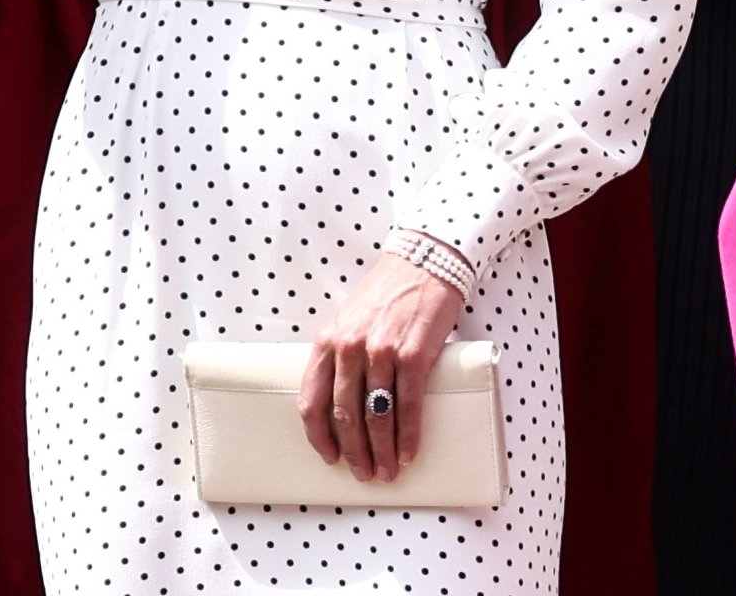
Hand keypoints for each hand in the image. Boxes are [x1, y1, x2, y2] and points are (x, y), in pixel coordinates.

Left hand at [297, 251, 462, 484]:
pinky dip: (408, 435)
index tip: (330, 457)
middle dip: (355, 452)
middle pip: (345, 415)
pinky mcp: (414, 354)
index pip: (313, 400)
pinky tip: (409, 451)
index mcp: (329, 339)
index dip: (319, 436)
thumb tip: (343, 404)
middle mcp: (351, 347)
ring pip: (376, 416)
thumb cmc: (387, 293)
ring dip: (382, 451)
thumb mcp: (350, 319)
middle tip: (365, 473)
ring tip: (388, 470)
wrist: (423, 263)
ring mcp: (382, 351)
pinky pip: (408, 405)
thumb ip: (342, 354)